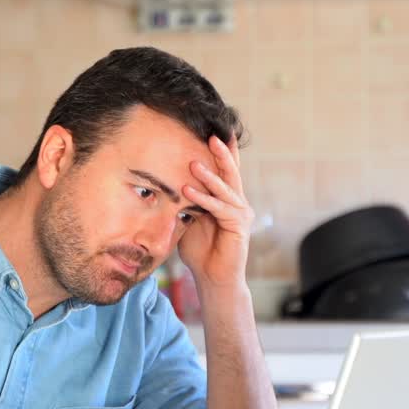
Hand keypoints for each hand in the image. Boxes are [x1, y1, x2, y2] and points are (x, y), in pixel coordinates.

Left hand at [179, 135, 253, 292]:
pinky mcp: (238, 226)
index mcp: (227, 198)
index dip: (222, 151)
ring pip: (226, 188)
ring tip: (194, 163)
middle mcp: (237, 202)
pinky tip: (188, 190)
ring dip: (209, 175)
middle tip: (212, 134)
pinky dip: (204, 199)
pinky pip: (220, 208)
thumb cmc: (200, 251)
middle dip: (222, 153)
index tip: (213, 129)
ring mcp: (241, 213)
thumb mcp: (189, 220)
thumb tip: (167, 183)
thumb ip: (186, 202)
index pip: (225, 170)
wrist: (213, 279)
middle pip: (231, 172)